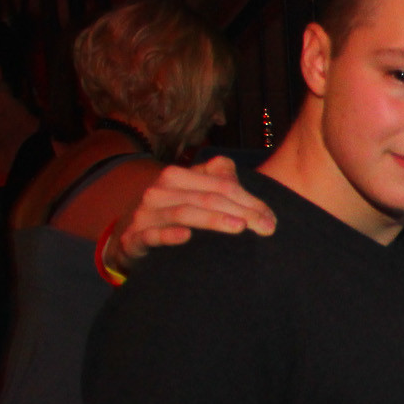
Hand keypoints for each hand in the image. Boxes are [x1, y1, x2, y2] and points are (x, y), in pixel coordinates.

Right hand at [112, 155, 274, 274]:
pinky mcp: (134, 238)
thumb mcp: (194, 190)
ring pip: (183, 213)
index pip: (220, 184)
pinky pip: (151, 235)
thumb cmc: (172, 212)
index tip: (271, 218)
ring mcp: (145, 215)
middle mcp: (159, 192)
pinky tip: (186, 236)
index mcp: (176, 177)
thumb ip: (215, 177)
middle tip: (266, 227)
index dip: (249, 200)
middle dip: (241, 212)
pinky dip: (168, 234)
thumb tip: (228, 165)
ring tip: (240, 227)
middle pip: (207, 198)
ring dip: (213, 220)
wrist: (132, 236)